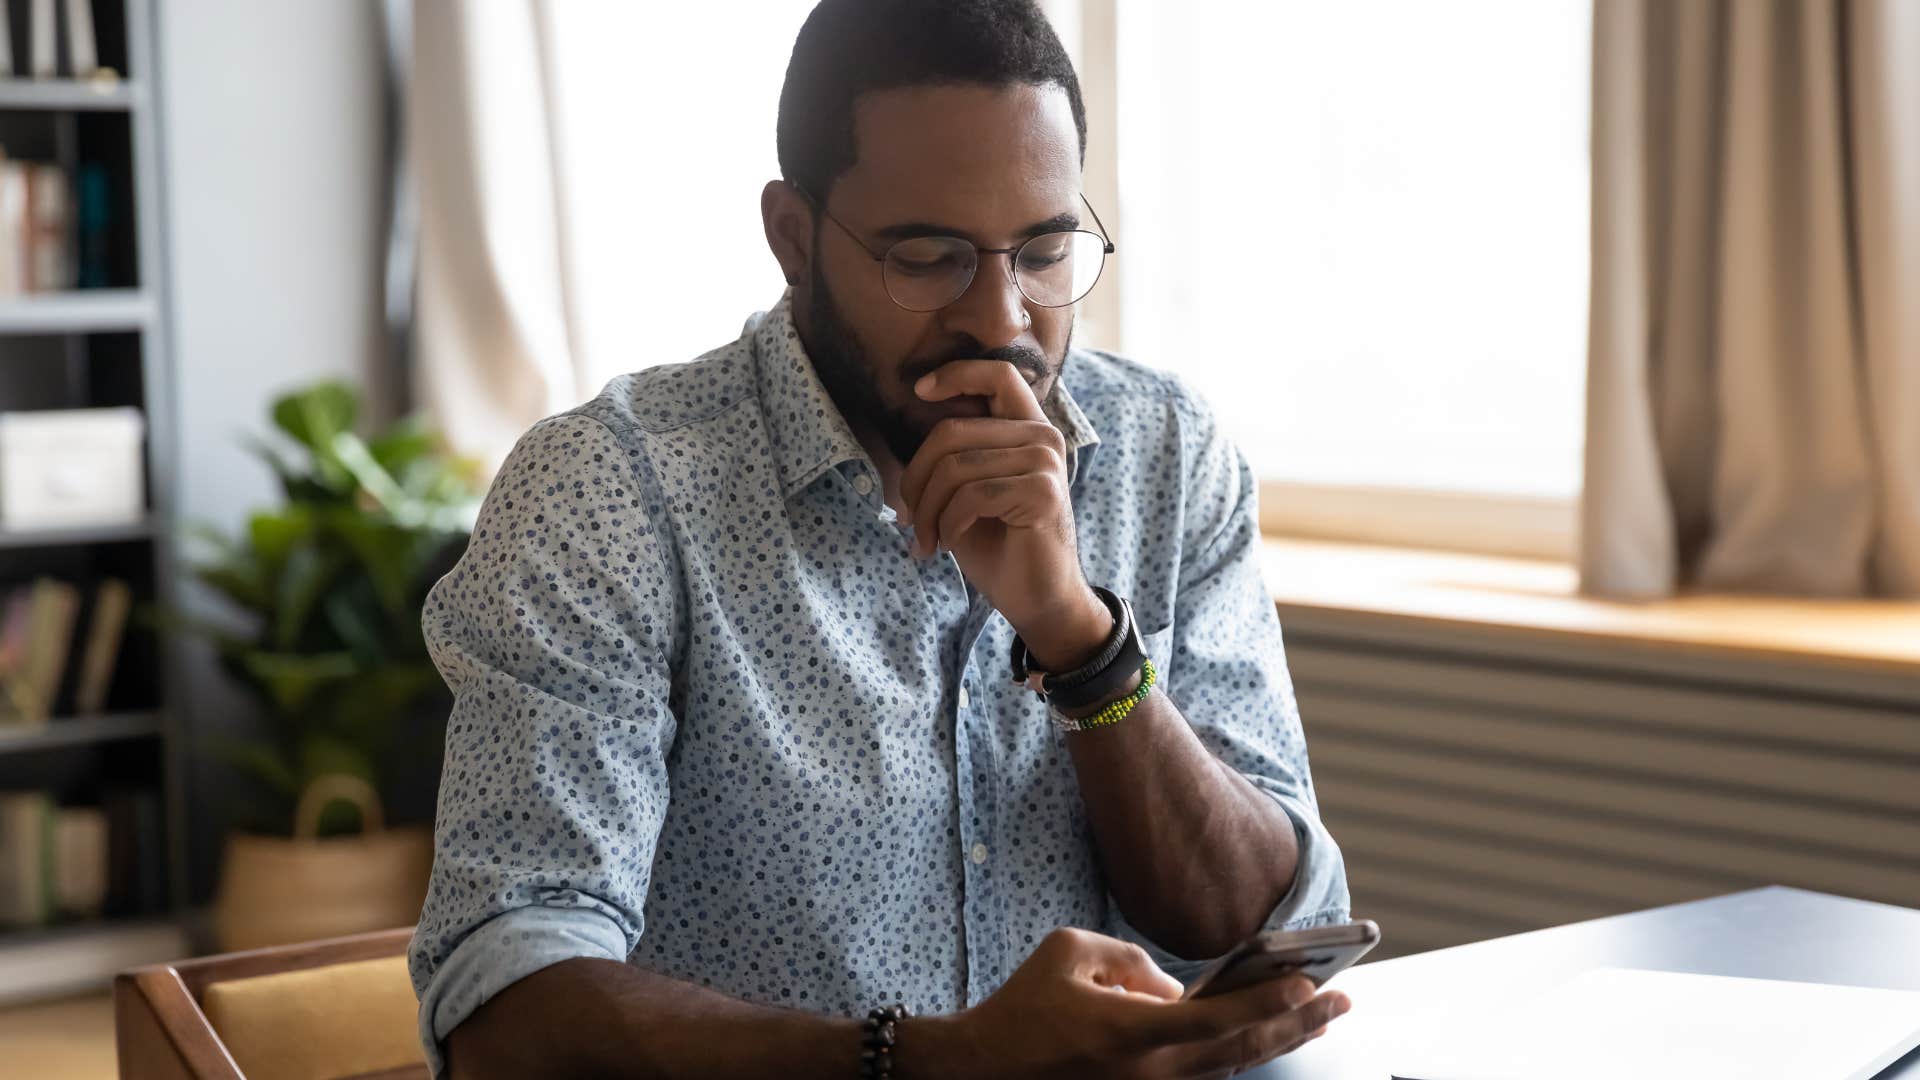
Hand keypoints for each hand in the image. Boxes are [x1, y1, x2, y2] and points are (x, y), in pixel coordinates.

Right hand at [899, 928, 1349, 1079]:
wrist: (981, 1071)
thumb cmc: (1022, 1006)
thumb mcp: (1070, 952)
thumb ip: (1132, 959)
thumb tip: (1173, 988)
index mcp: (1128, 1034)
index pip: (1216, 1019)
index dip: (1267, 1002)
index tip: (1308, 981)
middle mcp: (1147, 1075)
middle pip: (1240, 1053)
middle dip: (1297, 1023)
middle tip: (1342, 997)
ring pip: (1231, 1072)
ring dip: (1278, 1042)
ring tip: (1320, 1015)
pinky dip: (1240, 1058)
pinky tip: (1266, 1039)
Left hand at [900, 361, 1107, 665]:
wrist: (1037, 598)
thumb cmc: (998, 544)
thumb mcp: (967, 490)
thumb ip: (954, 453)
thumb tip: (913, 420)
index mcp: (1027, 429)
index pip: (999, 373)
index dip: (956, 374)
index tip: (920, 392)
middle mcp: (1043, 436)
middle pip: (951, 432)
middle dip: (915, 479)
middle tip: (909, 518)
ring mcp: (1047, 462)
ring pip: (955, 467)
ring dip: (927, 510)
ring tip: (926, 539)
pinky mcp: (1043, 493)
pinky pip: (971, 495)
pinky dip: (948, 524)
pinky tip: (948, 543)